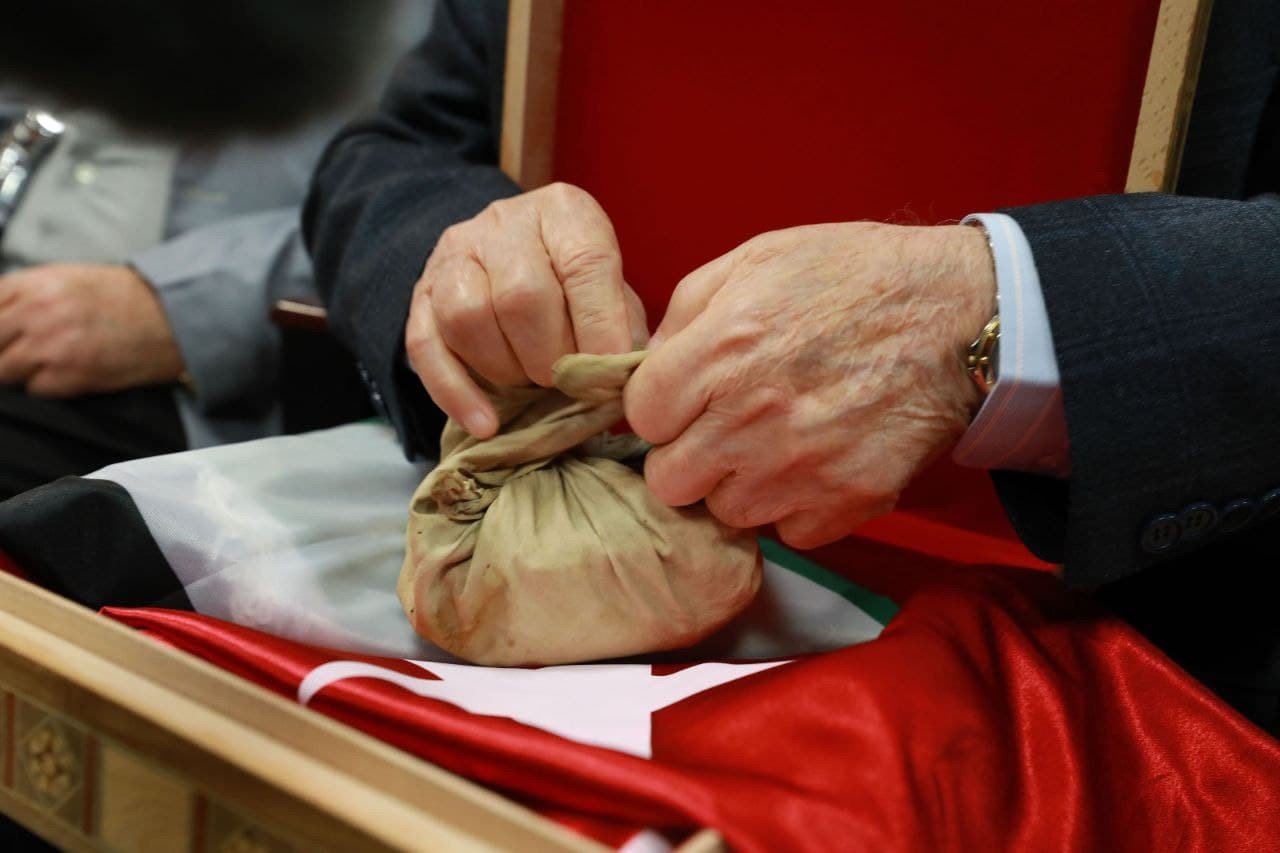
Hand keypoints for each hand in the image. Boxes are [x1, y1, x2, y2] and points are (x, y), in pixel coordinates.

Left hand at [0, 263, 183, 395]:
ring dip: (18, 370)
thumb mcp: (69, 278)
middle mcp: (37, 314)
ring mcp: (50, 348)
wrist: (173, 319)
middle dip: (2, 348)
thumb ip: (26, 292)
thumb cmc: (128, 298)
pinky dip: (43, 385)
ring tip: (46, 362)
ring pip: (2, 371)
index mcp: (35, 285)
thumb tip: (1, 312)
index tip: (5, 333)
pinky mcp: (69, 377)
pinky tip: (67, 372)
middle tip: (22, 349)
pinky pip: (32, 389)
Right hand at [406, 182, 646, 437]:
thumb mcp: (615, 293)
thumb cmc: (579, 288)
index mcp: (564, 212)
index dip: (600, 324)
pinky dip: (455, 393)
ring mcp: (455, 253)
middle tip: (566, 383)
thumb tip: (633, 377)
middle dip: (550, 356)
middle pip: (521, 295)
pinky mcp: (420, 291)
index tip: (610, 369)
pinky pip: (425, 346)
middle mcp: (504, 221)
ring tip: (530, 385)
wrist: (514, 260)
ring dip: (505, 370)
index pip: (584, 262)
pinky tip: (485, 424)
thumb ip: (627, 329)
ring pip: (467, 317)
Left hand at [625, 222, 995, 548]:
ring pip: (727, 511)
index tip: (688, 397)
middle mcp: (749, 418)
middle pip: (668, 480)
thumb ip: (686, 311)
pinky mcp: (846, 501)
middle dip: (689, 455)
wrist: (959, 315)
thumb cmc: (854, 278)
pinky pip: (789, 532)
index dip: (662, 407)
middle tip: (724, 428)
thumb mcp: (756, 259)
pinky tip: (817, 463)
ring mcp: (797, 467)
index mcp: (719, 352)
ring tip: (777, 442)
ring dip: (742, 484)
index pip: (640, 416)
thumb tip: (648, 364)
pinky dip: (798, 507)